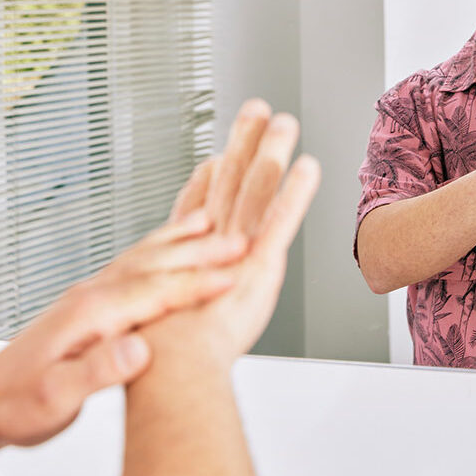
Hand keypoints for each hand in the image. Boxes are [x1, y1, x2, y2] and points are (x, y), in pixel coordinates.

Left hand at [0, 210, 248, 459]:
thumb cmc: (19, 406)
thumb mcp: (55, 401)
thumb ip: (96, 372)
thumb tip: (139, 349)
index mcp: (91, 314)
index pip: (157, 290)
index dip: (198, 283)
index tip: (234, 274)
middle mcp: (92, 294)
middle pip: (157, 262)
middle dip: (202, 250)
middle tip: (241, 240)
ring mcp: (90, 292)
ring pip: (145, 255)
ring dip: (181, 238)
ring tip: (212, 221)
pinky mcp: (90, 299)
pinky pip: (133, 260)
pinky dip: (159, 245)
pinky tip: (168, 244)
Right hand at [139, 102, 319, 369]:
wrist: (173, 366)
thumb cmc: (170, 352)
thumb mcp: (166, 309)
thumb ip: (172, 282)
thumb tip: (170, 284)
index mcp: (192, 253)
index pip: (202, 203)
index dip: (208, 176)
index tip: (215, 154)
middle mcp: (215, 241)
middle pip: (231, 178)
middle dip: (244, 140)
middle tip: (255, 108)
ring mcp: (238, 247)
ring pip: (256, 187)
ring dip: (270, 152)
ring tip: (283, 123)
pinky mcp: (260, 261)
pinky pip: (282, 219)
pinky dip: (295, 192)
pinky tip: (308, 168)